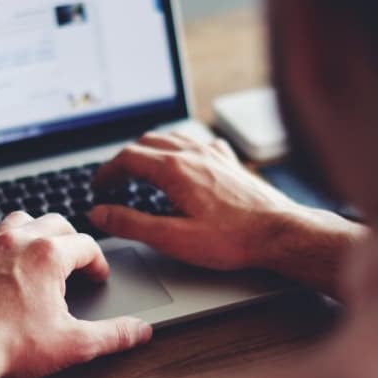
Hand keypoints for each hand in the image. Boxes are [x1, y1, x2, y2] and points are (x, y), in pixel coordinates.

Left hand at [0, 211, 152, 377]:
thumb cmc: (10, 346)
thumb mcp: (73, 344)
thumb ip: (112, 335)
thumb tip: (139, 331)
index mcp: (48, 255)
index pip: (86, 245)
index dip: (98, 263)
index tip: (97, 277)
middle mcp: (18, 241)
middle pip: (56, 223)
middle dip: (71, 240)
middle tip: (77, 262)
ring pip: (20, 220)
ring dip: (36, 232)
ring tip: (42, 252)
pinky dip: (0, 242)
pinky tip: (3, 262)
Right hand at [90, 132, 364, 295]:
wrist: (279, 233)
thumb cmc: (231, 239)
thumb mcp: (172, 238)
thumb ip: (131, 224)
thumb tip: (100, 213)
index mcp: (174, 169)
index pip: (127, 158)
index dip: (106, 172)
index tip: (98, 186)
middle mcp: (192, 153)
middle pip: (146, 143)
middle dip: (124, 160)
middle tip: (114, 180)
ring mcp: (213, 153)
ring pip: (171, 138)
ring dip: (149, 150)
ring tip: (140, 168)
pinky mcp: (229, 161)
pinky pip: (197, 141)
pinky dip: (179, 147)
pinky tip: (183, 160)